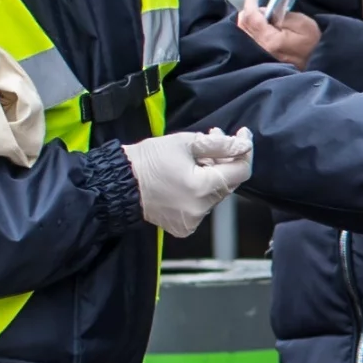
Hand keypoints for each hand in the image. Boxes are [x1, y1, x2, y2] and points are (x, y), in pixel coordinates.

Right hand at [125, 128, 252, 238]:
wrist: (118, 182)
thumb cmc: (148, 160)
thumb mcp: (185, 143)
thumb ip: (219, 145)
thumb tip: (243, 146)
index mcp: (202, 188)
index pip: (240, 172)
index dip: (244, 152)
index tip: (243, 135)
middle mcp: (200, 209)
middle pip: (228, 183)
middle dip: (225, 159)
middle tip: (215, 137)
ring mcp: (192, 221)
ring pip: (216, 193)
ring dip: (213, 173)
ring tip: (199, 153)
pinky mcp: (183, 226)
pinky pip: (202, 205)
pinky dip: (201, 189)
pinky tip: (189, 174)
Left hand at [237, 0, 318, 69]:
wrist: (318, 65)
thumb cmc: (314, 44)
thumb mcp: (302, 23)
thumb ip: (281, 15)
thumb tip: (265, 11)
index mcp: (270, 40)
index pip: (251, 17)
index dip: (250, 2)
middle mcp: (260, 50)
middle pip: (243, 26)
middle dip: (247, 11)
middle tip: (256, 4)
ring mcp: (259, 57)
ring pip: (242, 35)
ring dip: (246, 22)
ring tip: (257, 15)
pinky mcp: (261, 60)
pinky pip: (247, 43)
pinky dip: (248, 31)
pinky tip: (256, 28)